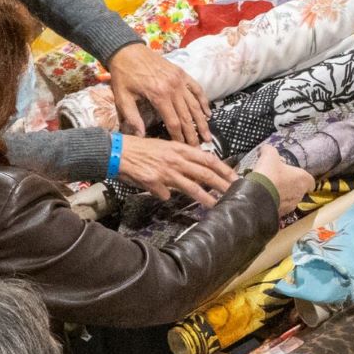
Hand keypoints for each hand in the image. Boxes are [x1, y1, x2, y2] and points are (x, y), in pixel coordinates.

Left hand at [106, 43, 210, 145]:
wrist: (127, 50)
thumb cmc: (123, 75)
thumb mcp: (122, 97)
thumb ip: (132, 116)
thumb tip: (140, 135)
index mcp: (158, 95)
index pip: (173, 122)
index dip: (178, 137)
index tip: (182, 147)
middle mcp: (173, 88)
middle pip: (187, 116)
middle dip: (193, 134)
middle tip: (198, 147)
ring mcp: (180, 80)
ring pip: (195, 105)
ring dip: (202, 122)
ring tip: (207, 136)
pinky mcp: (182, 74)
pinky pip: (197, 89)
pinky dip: (204, 102)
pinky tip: (208, 113)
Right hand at [117, 135, 235, 207]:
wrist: (118, 151)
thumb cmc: (142, 149)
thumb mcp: (165, 148)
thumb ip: (182, 159)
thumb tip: (196, 170)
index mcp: (180, 149)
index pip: (208, 158)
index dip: (223, 168)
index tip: (235, 177)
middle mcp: (176, 159)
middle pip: (204, 172)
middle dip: (221, 183)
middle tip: (234, 192)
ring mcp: (165, 171)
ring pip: (191, 186)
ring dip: (205, 197)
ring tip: (217, 205)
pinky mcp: (154, 182)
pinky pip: (164, 194)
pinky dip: (166, 196)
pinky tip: (166, 198)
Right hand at [252, 146, 315, 216]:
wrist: (257, 196)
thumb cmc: (269, 173)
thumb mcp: (269, 155)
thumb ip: (269, 150)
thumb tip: (264, 149)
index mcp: (303, 179)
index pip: (310, 181)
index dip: (305, 178)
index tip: (297, 176)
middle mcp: (300, 194)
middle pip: (299, 190)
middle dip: (291, 185)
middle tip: (279, 180)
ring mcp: (291, 206)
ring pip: (290, 199)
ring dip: (283, 195)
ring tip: (270, 189)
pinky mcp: (281, 214)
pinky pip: (280, 207)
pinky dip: (275, 203)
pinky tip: (266, 198)